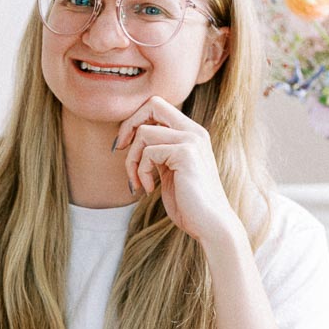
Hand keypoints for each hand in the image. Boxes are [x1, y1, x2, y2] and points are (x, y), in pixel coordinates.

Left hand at [113, 95, 240, 243]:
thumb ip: (159, 152)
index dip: (135, 120)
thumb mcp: (170, 171)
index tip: (123, 144)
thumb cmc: (188, 204)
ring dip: (131, 159)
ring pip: (144, 132)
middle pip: (152, 104)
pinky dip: (141, 172)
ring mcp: (191, 140)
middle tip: (118, 149)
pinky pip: (148, 152)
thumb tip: (132, 138)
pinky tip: (150, 189)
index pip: (158, 106)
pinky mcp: (186, 153)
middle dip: (128, 125)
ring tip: (137, 182)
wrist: (210, 224)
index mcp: (192, 133)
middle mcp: (194, 131)